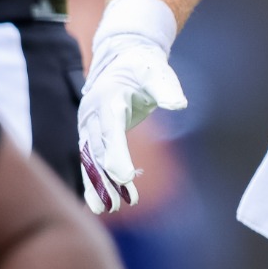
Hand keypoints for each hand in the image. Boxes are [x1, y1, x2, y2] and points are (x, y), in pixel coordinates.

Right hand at [77, 0, 186, 212]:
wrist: (122, 59)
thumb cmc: (143, 66)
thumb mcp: (157, 71)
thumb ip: (166, 88)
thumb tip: (178, 103)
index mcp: (108, 97)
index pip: (111, 128)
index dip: (116, 152)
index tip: (124, 175)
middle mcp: (93, 113)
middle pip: (97, 149)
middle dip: (104, 177)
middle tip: (112, 204)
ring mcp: (89, 125)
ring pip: (90, 158)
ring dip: (96, 183)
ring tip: (104, 210)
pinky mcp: (91, 134)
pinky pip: (90, 159)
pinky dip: (94, 179)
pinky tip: (98, 202)